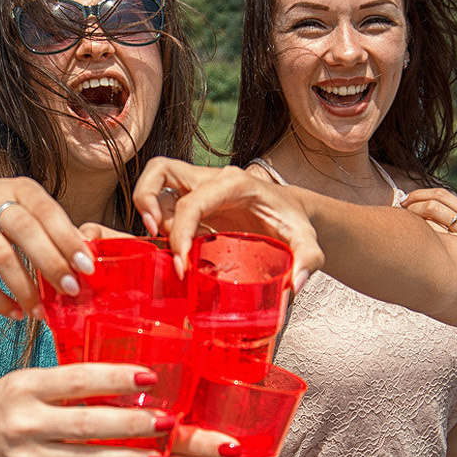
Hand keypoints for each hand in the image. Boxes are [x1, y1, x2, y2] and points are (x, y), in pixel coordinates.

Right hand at [0, 174, 91, 317]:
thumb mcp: (23, 207)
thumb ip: (51, 229)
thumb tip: (86, 264)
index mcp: (18, 188)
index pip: (47, 211)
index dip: (68, 239)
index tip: (87, 267)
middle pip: (24, 230)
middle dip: (51, 263)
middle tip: (70, 290)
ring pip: (0, 256)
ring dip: (24, 288)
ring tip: (40, 312)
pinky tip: (15, 313)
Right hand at [0, 363, 254, 456]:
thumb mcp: (19, 383)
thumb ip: (61, 383)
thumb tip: (123, 375)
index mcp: (23, 386)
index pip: (75, 378)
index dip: (115, 378)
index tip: (151, 375)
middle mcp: (24, 422)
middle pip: (88, 423)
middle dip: (134, 424)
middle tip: (172, 421)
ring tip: (164, 456)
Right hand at [130, 158, 324, 286]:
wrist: (292, 210)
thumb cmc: (295, 220)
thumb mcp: (308, 239)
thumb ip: (309, 259)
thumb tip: (295, 285)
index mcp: (235, 184)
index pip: (193, 200)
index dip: (180, 231)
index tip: (182, 264)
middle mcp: (213, 178)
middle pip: (160, 171)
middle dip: (147, 202)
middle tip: (152, 235)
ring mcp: (200, 186)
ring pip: (157, 182)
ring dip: (149, 210)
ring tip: (159, 243)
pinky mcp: (195, 200)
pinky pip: (164, 201)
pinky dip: (158, 220)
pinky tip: (170, 247)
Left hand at [401, 186, 456, 239]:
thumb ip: (449, 216)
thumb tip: (414, 200)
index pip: (442, 194)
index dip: (419, 194)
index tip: (405, 200)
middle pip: (432, 205)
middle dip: (412, 205)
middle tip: (401, 212)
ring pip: (428, 220)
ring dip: (411, 219)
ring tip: (405, 226)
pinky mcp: (453, 255)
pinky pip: (428, 238)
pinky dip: (416, 235)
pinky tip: (410, 240)